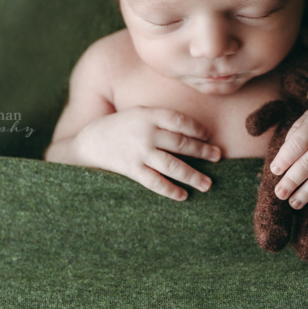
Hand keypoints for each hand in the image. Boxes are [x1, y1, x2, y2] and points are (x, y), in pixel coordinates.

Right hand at [75, 106, 220, 200]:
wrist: (90, 142)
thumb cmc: (119, 126)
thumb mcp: (138, 113)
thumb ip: (160, 119)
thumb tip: (191, 131)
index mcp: (148, 115)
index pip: (180, 120)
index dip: (197, 128)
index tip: (207, 136)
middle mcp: (146, 133)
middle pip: (181, 143)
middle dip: (203, 151)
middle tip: (218, 157)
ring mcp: (140, 152)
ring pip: (173, 165)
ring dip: (193, 175)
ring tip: (207, 184)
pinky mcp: (132, 170)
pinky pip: (155, 182)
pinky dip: (171, 190)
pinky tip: (183, 196)